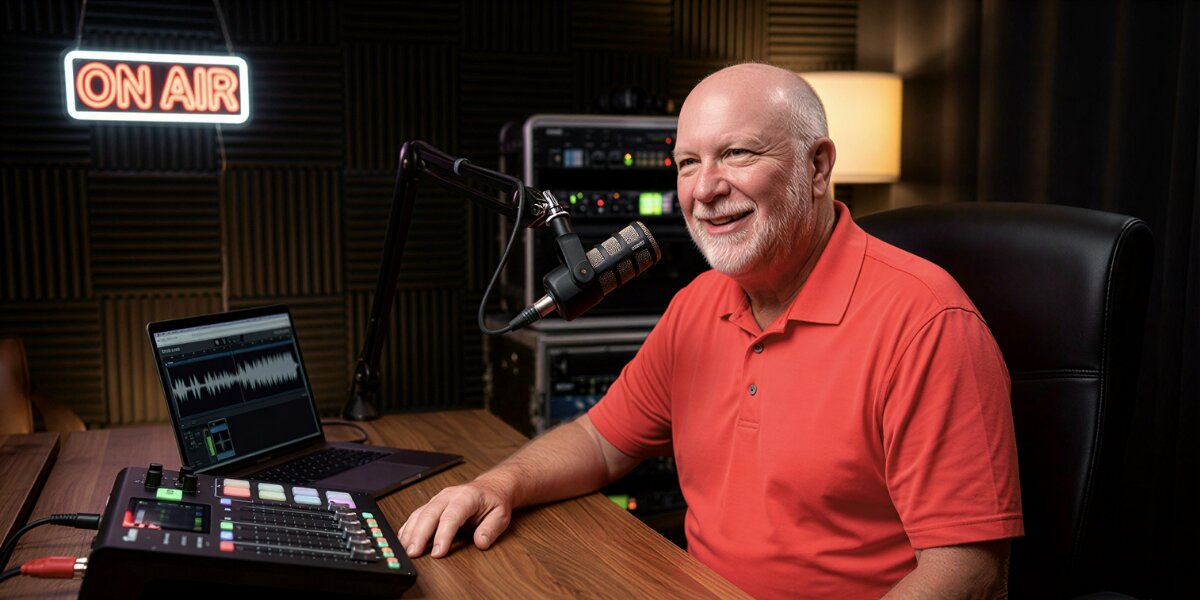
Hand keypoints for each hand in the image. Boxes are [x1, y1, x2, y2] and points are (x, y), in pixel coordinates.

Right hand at [397, 478, 513, 557]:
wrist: (491, 487)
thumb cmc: (494, 501)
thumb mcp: (501, 515)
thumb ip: (491, 529)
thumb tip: (481, 542)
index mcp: (466, 497)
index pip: (451, 516)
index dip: (442, 535)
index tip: (437, 552)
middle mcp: (449, 496)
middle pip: (429, 514)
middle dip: (419, 534)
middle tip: (413, 553)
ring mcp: (438, 499)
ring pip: (420, 513)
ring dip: (410, 532)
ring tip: (405, 549)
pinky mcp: (433, 504)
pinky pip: (417, 514)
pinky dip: (408, 527)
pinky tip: (402, 539)